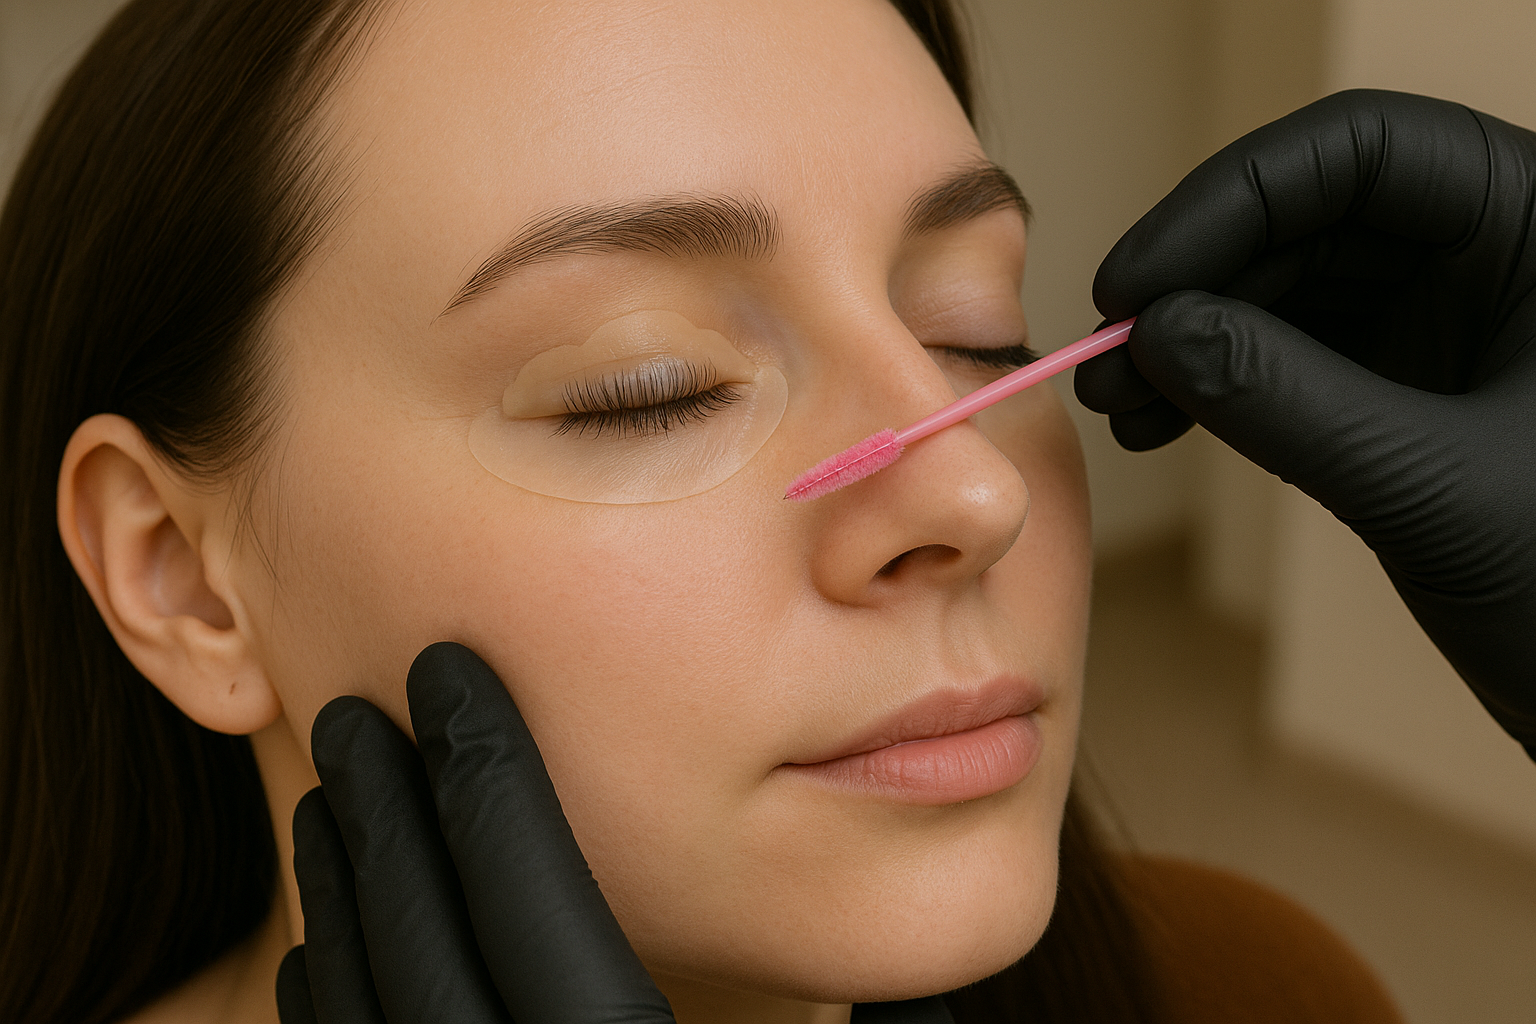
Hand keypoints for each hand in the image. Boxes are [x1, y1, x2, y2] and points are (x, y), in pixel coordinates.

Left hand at [275, 642, 954, 1022]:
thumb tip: (880, 962)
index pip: (553, 928)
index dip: (499, 790)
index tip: (458, 680)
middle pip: (434, 979)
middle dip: (393, 830)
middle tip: (369, 714)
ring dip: (348, 910)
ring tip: (342, 805)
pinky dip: (333, 1017)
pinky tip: (329, 952)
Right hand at [1077, 89, 1535, 758]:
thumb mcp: (1435, 489)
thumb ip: (1290, 402)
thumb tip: (1154, 334)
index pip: (1366, 151)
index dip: (1234, 199)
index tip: (1137, 282)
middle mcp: (1494, 253)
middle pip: (1309, 214)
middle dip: (1195, 278)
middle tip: (1106, 352)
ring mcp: (1450, 319)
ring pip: (1287, 285)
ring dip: (1189, 336)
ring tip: (1114, 402)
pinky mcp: (1412, 385)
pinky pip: (1292, 354)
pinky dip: (1217, 384)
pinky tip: (1157, 425)